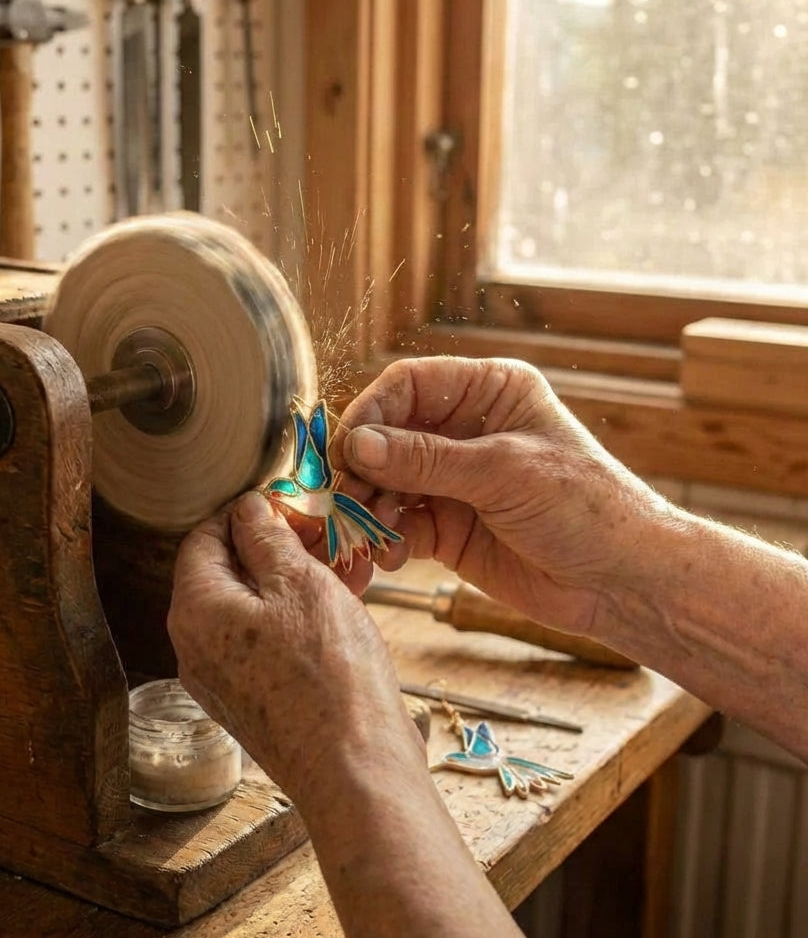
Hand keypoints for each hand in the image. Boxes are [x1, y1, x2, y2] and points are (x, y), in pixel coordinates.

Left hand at [167, 492, 422, 801]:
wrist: (354, 767)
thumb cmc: (329, 673)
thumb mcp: (300, 582)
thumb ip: (266, 537)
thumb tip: (247, 508)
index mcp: (194, 609)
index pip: (203, 537)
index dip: (246, 515)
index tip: (287, 509)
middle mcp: (194, 646)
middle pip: (226, 573)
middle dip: (276, 549)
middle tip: (323, 539)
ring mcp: (220, 678)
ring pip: (251, 607)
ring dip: (294, 581)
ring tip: (345, 569)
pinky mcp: (249, 701)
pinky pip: (263, 642)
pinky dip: (296, 618)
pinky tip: (342, 607)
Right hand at [334, 357, 671, 634]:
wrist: (624, 583)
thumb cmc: (586, 508)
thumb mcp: (504, 473)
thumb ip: (426, 459)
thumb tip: (357, 444)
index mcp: (488, 392)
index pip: (408, 385)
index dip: (371, 412)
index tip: (345, 450)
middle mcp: (465, 430)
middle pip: (386, 436)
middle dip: (362, 470)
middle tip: (344, 501)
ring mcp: (453, 480)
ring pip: (386, 483)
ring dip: (368, 509)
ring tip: (363, 536)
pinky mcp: (447, 526)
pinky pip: (399, 525)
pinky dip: (385, 539)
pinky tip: (388, 556)